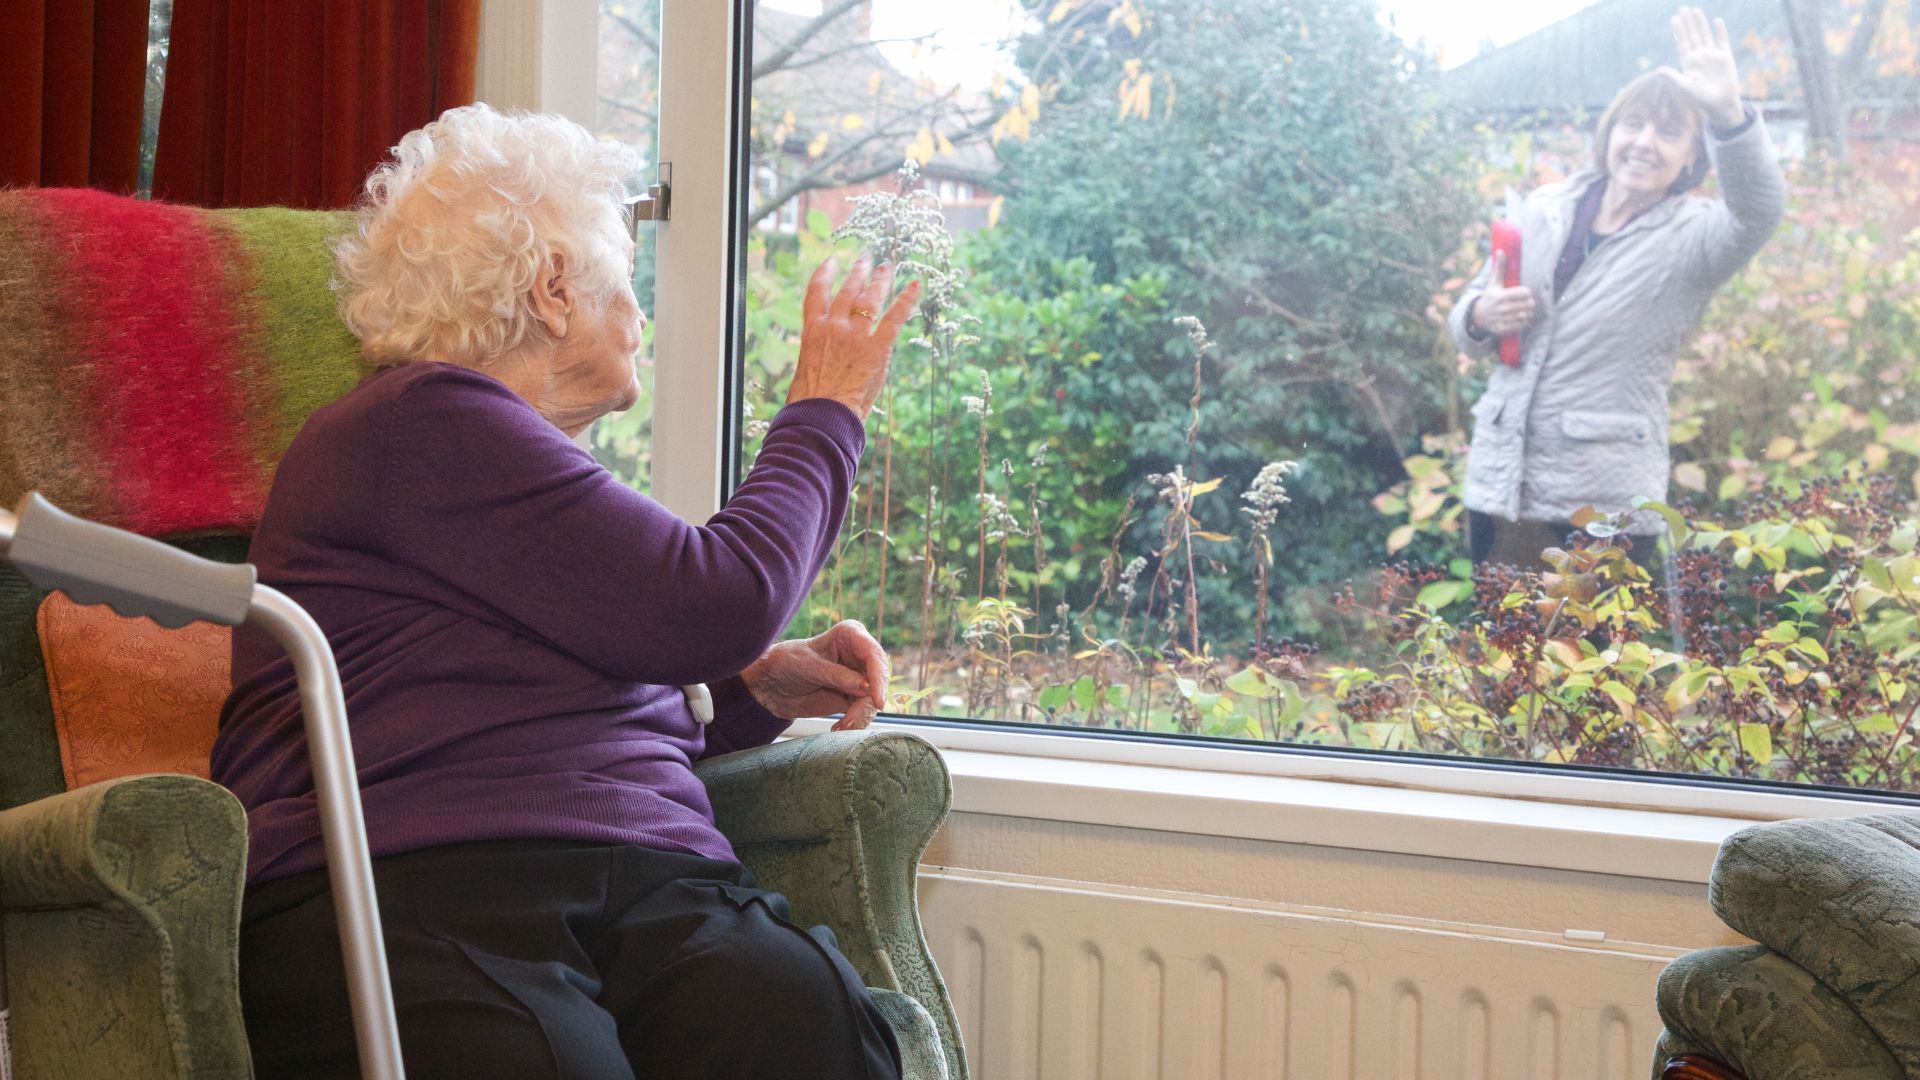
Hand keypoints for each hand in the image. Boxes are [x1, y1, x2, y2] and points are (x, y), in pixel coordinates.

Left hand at [739, 620, 890, 730]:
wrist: (770, 685)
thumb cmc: (786, 663)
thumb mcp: (809, 667)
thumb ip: (837, 676)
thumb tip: (867, 688)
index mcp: (850, 635)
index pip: (874, 654)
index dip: (879, 677)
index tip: (876, 700)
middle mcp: (859, 655)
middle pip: (878, 680)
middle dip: (868, 703)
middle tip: (851, 722)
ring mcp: (858, 677)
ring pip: (873, 700)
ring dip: (860, 717)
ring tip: (841, 728)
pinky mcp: (853, 697)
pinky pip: (863, 712)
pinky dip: (854, 723)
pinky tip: (838, 729)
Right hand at [787, 258, 921, 420]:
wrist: (821, 415)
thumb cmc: (809, 404)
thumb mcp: (805, 371)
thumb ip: (817, 357)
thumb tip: (824, 363)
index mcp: (812, 331)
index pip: (816, 292)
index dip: (825, 273)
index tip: (832, 261)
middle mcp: (832, 326)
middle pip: (847, 291)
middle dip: (858, 274)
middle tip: (867, 261)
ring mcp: (855, 335)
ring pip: (869, 299)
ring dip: (879, 281)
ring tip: (886, 268)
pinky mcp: (877, 348)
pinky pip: (895, 317)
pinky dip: (907, 299)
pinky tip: (916, 285)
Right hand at [1470, 251, 1535, 335]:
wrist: (1478, 317)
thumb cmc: (1490, 296)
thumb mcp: (1494, 283)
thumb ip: (1500, 268)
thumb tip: (1500, 251)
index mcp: (1500, 296)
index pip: (1525, 293)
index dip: (1527, 292)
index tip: (1525, 293)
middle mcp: (1501, 309)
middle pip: (1528, 305)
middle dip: (1530, 303)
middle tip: (1528, 302)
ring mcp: (1502, 320)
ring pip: (1526, 315)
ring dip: (1528, 313)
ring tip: (1526, 310)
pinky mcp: (1503, 329)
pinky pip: (1521, 325)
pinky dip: (1524, 322)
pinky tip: (1521, 318)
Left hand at [1662, 7, 1743, 128]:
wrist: (1720, 104)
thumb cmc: (1701, 98)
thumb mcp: (1685, 87)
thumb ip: (1673, 77)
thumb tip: (1657, 70)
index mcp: (1688, 62)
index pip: (1682, 43)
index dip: (1678, 31)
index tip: (1674, 19)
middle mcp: (1699, 56)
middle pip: (1692, 35)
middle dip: (1687, 22)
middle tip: (1682, 8)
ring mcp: (1712, 55)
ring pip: (1705, 35)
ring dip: (1700, 23)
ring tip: (1695, 10)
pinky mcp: (1725, 57)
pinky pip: (1722, 41)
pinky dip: (1720, 31)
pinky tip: (1716, 21)